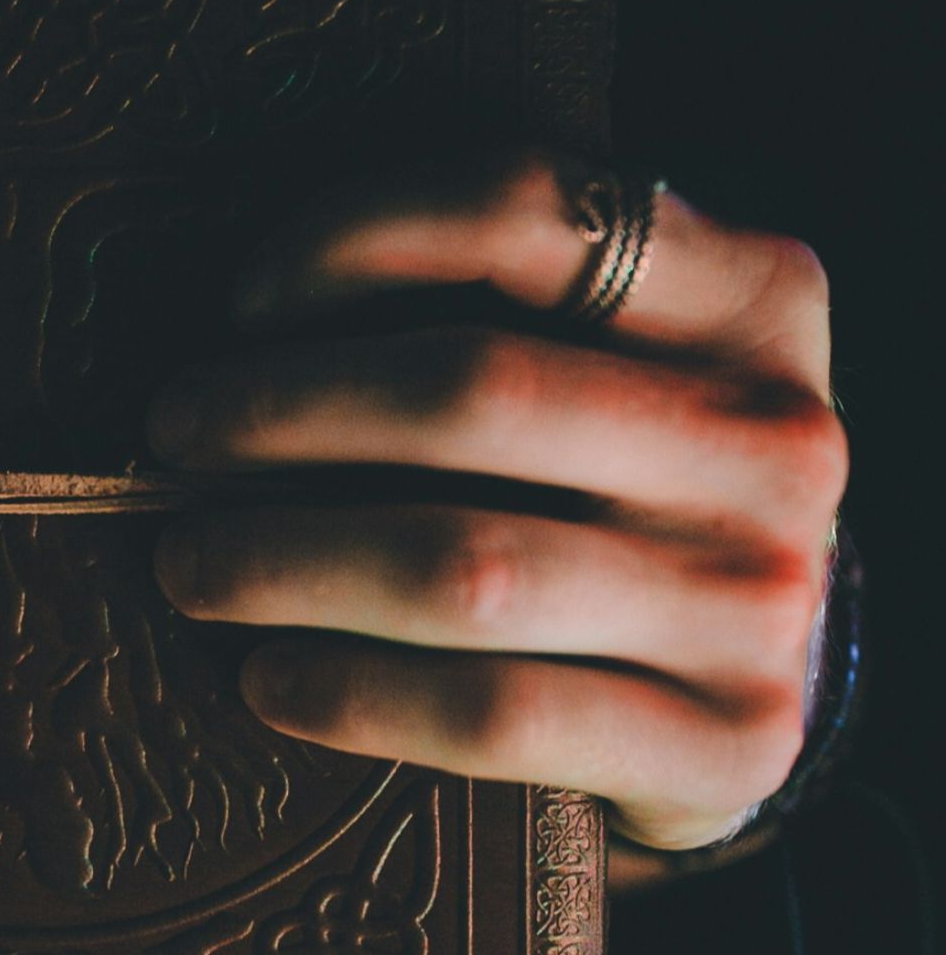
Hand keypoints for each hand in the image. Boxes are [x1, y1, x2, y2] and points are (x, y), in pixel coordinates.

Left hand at [147, 153, 845, 849]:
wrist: (759, 674)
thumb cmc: (624, 484)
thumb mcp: (612, 356)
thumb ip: (496, 307)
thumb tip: (240, 327)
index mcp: (755, 295)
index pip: (526, 210)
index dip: (351, 236)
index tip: (244, 301)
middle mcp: (778, 438)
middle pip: (472, 390)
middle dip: (278, 411)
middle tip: (175, 438)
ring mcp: (761, 601)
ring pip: (464, 567)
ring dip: (278, 561)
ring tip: (189, 563)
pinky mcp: (728, 744)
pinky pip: (491, 715)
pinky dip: (347, 692)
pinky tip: (268, 679)